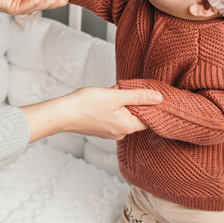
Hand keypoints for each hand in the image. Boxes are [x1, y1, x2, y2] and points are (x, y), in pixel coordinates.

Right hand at [21, 86, 161, 142]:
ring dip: (121, 103)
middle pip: (136, 116)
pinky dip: (112, 107)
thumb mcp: (116, 96)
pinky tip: (103, 99)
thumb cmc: (88, 104)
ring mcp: (110, 132)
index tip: (148, 92)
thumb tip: (159, 98)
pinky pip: (113, 117)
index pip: (150, 118)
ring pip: (124, 115)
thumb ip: (139, 96)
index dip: (151, 105)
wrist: (63, 113)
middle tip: (124, 89)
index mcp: (128, 126)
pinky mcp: (101, 129)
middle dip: (133, 101)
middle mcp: (121, 133)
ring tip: (111, 93)